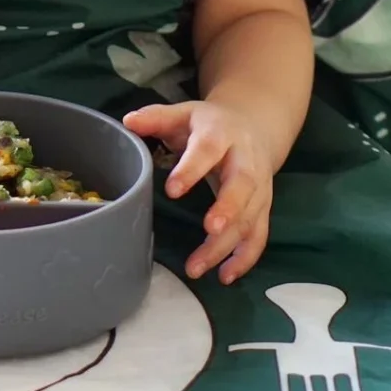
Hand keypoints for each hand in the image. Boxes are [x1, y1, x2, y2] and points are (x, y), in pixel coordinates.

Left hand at [123, 100, 272, 284]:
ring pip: (250, 216)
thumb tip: (127, 121)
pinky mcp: (263, 208)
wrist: (253, 126)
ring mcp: (260, 187)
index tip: (172, 190)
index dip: (192, 169)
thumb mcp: (183, 113)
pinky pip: (259, 235)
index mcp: (221, 133)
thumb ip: (156, 118)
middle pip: (243, 184)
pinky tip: (225, 276)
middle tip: (209, 228)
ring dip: (227, 244)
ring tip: (197, 267)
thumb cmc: (208, 124)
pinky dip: (245, 258)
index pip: (208, 149)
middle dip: (228, 207)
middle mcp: (246, 160)